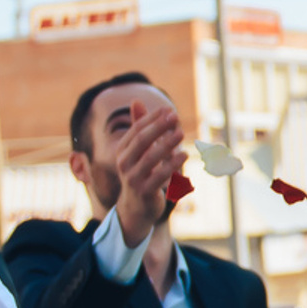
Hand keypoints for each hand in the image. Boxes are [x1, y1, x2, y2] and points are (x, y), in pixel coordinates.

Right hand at [108, 100, 186, 246]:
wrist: (136, 207)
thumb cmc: (141, 173)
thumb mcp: (139, 150)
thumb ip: (139, 127)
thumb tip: (136, 100)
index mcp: (122, 150)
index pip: (137, 130)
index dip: (152, 119)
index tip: (169, 109)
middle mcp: (124, 163)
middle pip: (141, 141)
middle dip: (158, 127)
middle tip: (175, 116)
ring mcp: (133, 178)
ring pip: (150, 158)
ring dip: (166, 144)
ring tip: (181, 133)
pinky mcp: (144, 191)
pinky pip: (159, 176)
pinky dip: (172, 165)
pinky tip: (184, 155)